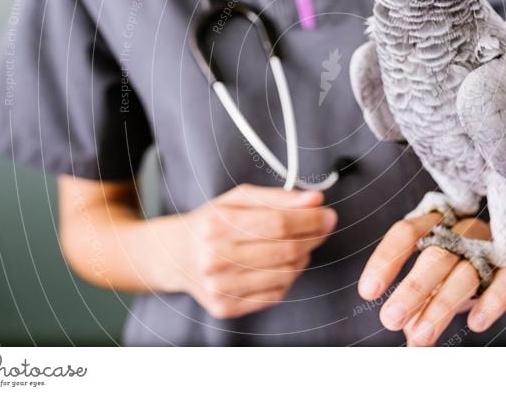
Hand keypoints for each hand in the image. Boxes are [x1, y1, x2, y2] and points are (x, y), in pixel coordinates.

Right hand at [173, 184, 336, 318]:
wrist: (177, 255)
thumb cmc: (213, 222)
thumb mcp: (239, 198)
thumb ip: (278, 197)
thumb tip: (315, 200)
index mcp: (216, 225)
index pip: (278, 223)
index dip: (311, 219)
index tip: (328, 214)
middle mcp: (214, 259)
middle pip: (285, 250)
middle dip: (313, 237)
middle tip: (323, 227)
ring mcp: (219, 288)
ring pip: (285, 274)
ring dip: (303, 257)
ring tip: (301, 245)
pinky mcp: (226, 307)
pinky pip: (275, 294)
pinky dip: (289, 278)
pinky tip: (285, 264)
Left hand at [358, 214, 505, 345]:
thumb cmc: (470, 263)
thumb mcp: (442, 279)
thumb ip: (423, 301)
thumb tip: (404, 330)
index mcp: (438, 226)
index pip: (407, 234)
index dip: (386, 260)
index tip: (368, 291)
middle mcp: (462, 231)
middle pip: (434, 255)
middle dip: (411, 290)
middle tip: (389, 319)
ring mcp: (492, 245)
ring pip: (465, 272)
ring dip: (441, 305)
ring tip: (421, 337)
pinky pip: (505, 281)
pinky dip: (490, 302)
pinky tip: (475, 323)